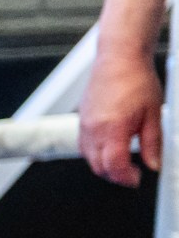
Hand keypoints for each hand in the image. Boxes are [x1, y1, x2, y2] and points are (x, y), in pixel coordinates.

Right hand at [80, 52, 161, 186]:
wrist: (119, 58)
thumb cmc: (135, 79)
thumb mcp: (154, 114)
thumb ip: (153, 143)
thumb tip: (154, 163)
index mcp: (113, 128)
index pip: (114, 166)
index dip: (126, 178)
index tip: (137, 179)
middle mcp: (94, 128)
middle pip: (98, 166)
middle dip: (115, 175)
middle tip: (132, 173)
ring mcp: (85, 124)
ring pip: (88, 157)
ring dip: (104, 165)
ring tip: (122, 161)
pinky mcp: (82, 119)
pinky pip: (84, 145)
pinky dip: (95, 152)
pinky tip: (110, 147)